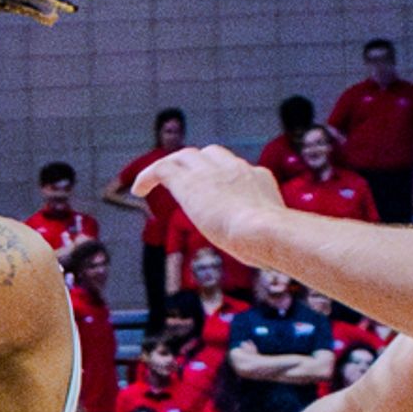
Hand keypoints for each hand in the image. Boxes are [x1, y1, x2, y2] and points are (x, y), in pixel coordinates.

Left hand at [145, 146, 290, 262]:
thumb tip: (273, 258)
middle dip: (196, 165)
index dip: (223, 177)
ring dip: (169, 167)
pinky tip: (137, 190)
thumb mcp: (276, 237)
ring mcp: (212, 171)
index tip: (215, 193)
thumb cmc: (274, 244)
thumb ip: (269, 237)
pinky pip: (162, 168)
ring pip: (184, 156)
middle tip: (182, 182)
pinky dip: (148, 175)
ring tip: (150, 183)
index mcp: (258, 178)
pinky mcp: (190, 181)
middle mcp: (235, 168)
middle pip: (211, 154)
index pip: (237, 169)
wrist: (265, 231)